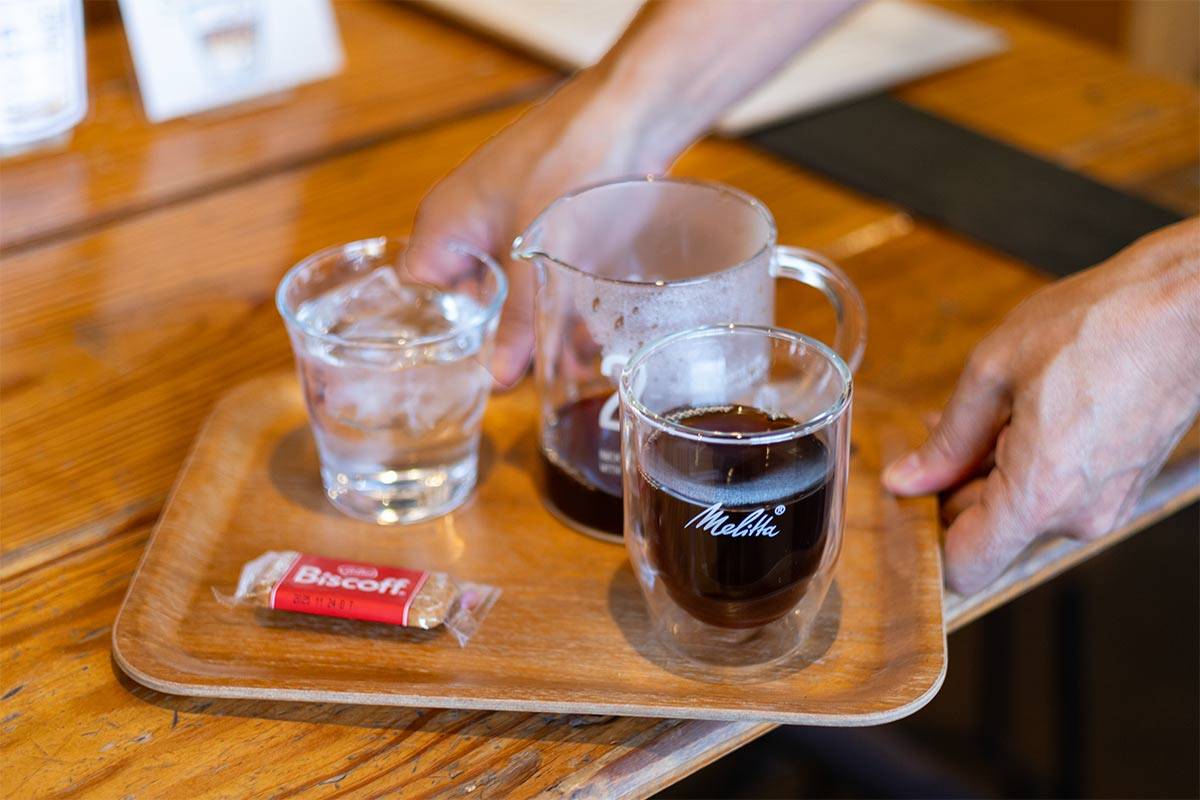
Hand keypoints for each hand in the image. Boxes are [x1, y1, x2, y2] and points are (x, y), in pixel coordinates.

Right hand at [406, 1, 859, 386]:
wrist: (632, 114)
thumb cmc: (570, 169)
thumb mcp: (539, 262)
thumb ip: (519, 325)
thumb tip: (500, 381)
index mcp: (445, 221)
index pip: (418, 284)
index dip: (444, 318)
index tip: (479, 347)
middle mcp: (469, 218)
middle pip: (468, 288)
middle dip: (501, 326)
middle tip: (529, 359)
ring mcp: (510, 215)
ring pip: (511, 282)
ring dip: (537, 316)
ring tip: (571, 355)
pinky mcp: (551, 216)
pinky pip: (542, 266)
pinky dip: (561, 295)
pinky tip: (593, 327)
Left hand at [884, 219, 1199, 593]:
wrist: (1189, 307)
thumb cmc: (1097, 326)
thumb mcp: (994, 372)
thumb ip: (947, 440)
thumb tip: (904, 481)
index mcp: (1039, 496)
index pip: (963, 568)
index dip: (923, 538)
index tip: (906, 497)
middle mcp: (1077, 517)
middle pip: (985, 532)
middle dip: (952, 486)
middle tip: (938, 429)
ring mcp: (1106, 506)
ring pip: (1017, 509)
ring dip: (989, 470)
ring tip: (986, 408)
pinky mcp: (1121, 489)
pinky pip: (1053, 492)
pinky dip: (1026, 463)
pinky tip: (1024, 412)